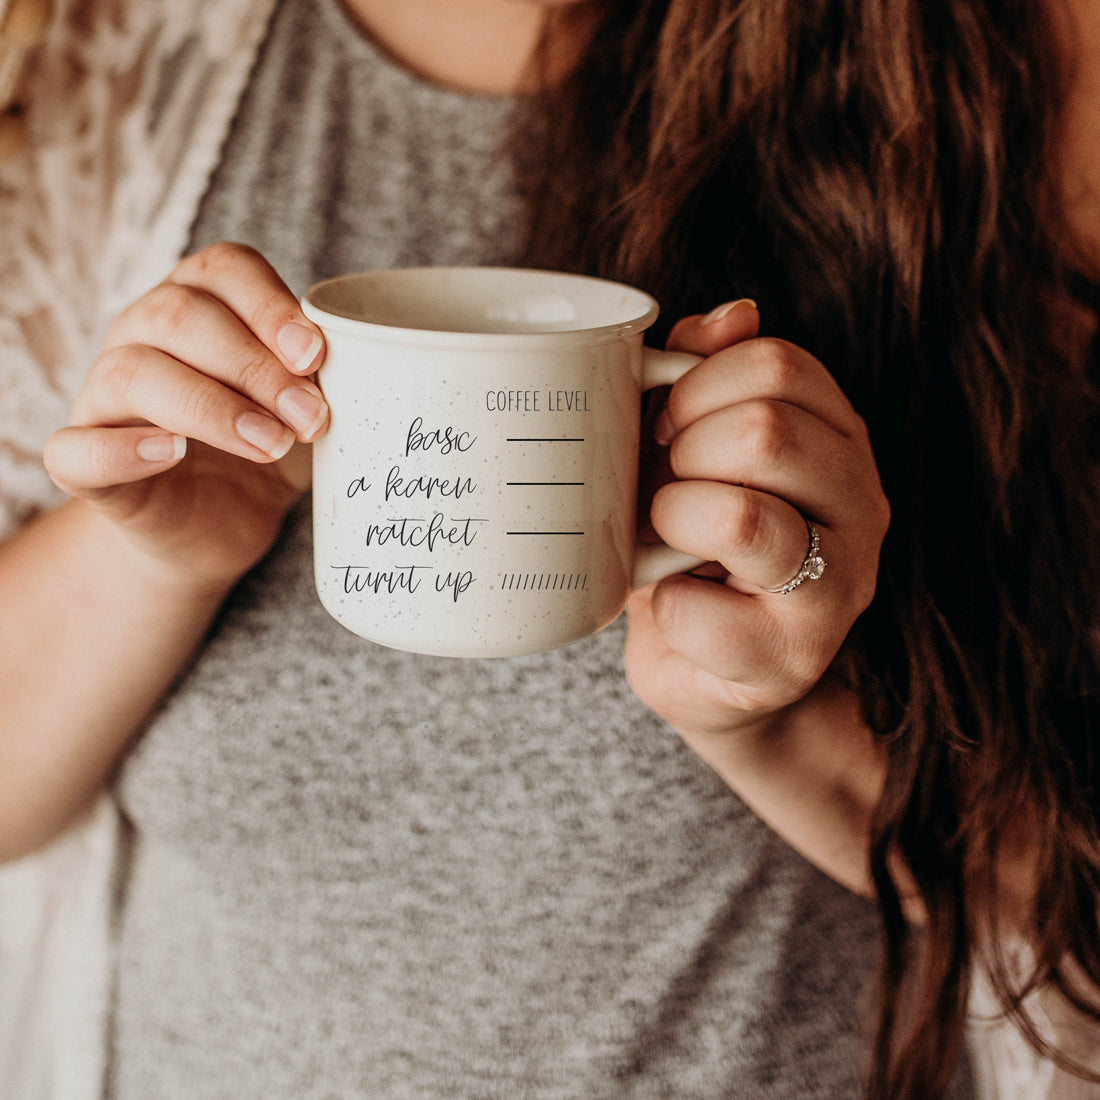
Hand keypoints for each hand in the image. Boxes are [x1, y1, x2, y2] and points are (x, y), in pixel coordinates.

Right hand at [43, 242, 328, 589]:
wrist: (221, 527)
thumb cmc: (269, 449)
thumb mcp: (307, 409)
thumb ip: (322, 382)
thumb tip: (363, 371)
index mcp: (199, 305)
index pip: (223, 270)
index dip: (270, 306)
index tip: (316, 356)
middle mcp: (142, 336)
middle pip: (179, 316)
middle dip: (255, 366)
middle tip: (311, 417)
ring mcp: (106, 397)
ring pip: (134, 372)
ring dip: (212, 407)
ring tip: (271, 445)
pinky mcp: (85, 462)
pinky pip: (76, 447)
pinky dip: (123, 450)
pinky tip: (173, 454)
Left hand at [625, 301, 889, 739]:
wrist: (708, 664)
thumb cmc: (693, 542)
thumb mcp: (693, 449)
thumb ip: (709, 375)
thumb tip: (730, 315)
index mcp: (839, 438)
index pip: (777, 366)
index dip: (696, 386)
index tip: (665, 426)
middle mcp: (860, 506)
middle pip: (765, 432)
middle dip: (683, 456)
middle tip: (665, 487)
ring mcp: (838, 586)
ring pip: (741, 518)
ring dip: (672, 523)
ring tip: (665, 540)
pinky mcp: (792, 656)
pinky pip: (697, 608)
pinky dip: (661, 604)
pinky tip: (679, 606)